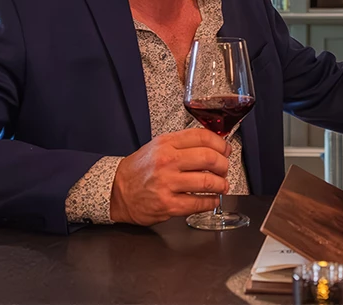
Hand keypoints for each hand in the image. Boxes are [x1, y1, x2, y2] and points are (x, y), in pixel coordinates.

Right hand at [110, 129, 230, 225]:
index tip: (226, 149)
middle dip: (224, 164)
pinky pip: (198, 203)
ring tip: (222, 185)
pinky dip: (211, 202)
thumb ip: (183, 143)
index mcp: (166, 143)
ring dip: (221, 184)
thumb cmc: (140, 169)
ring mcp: (167, 184)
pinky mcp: (167, 205)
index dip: (220, 143)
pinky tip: (212, 200)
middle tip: (225, 168)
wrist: (116, 191)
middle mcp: (167, 161)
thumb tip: (213, 145)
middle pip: (209, 158)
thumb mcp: (158, 146)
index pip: (202, 137)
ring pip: (207, 182)